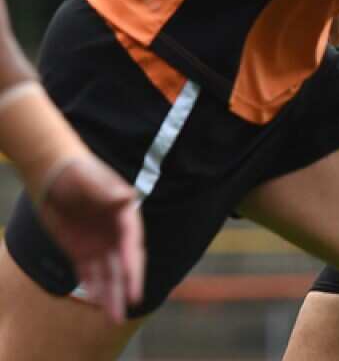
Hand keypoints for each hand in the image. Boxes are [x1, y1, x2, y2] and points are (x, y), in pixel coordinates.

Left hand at [37, 156, 144, 323]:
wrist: (53, 173)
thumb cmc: (76, 170)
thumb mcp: (90, 177)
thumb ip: (106, 190)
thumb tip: (126, 198)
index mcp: (125, 215)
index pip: (133, 246)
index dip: (134, 268)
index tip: (135, 288)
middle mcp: (115, 233)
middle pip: (122, 266)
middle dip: (124, 290)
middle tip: (125, 312)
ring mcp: (99, 242)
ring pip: (107, 274)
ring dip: (110, 295)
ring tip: (113, 318)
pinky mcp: (80, 248)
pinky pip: (88, 272)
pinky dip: (92, 287)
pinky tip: (95, 301)